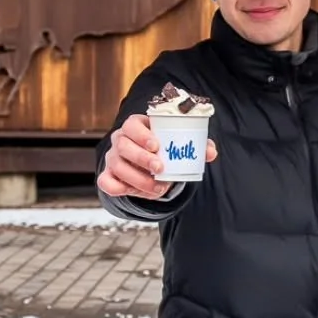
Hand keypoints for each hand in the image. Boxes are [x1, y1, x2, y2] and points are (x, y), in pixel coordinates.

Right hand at [98, 113, 216, 199]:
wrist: (148, 167)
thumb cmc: (163, 150)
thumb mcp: (178, 145)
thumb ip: (195, 147)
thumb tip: (211, 152)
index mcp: (136, 126)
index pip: (132, 124)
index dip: (141, 134)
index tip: (156, 145)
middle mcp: (120, 140)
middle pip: (122, 145)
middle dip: (141, 158)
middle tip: (160, 168)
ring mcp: (112, 158)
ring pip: (116, 166)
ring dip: (137, 178)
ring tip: (158, 188)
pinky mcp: (109, 175)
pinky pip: (106, 182)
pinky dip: (118, 188)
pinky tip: (135, 192)